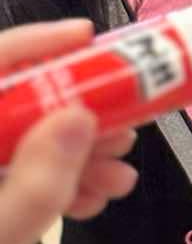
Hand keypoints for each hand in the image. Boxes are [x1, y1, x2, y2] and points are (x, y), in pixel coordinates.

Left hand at [0, 20, 138, 243]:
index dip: (35, 45)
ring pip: (10, 144)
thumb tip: (77, 117)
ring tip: (119, 182)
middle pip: (5, 107)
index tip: (91, 40)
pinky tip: (86, 203)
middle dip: (71, 114)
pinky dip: (46, 185)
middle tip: (127, 132)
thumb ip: (36, 183)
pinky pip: (3, 176)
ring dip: (69, 156)